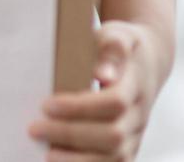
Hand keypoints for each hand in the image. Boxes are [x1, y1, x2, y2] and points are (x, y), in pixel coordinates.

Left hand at [28, 20, 165, 160]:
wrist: (147, 62)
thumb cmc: (121, 46)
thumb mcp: (117, 34)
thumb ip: (110, 48)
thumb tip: (102, 73)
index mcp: (137, 84)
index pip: (113, 102)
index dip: (79, 107)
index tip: (46, 104)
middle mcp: (140, 114)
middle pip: (113, 136)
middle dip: (71, 135)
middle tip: (35, 128)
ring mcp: (137, 134)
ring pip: (116, 158)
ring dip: (78, 160)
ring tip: (45, 153)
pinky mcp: (129, 147)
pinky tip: (61, 160)